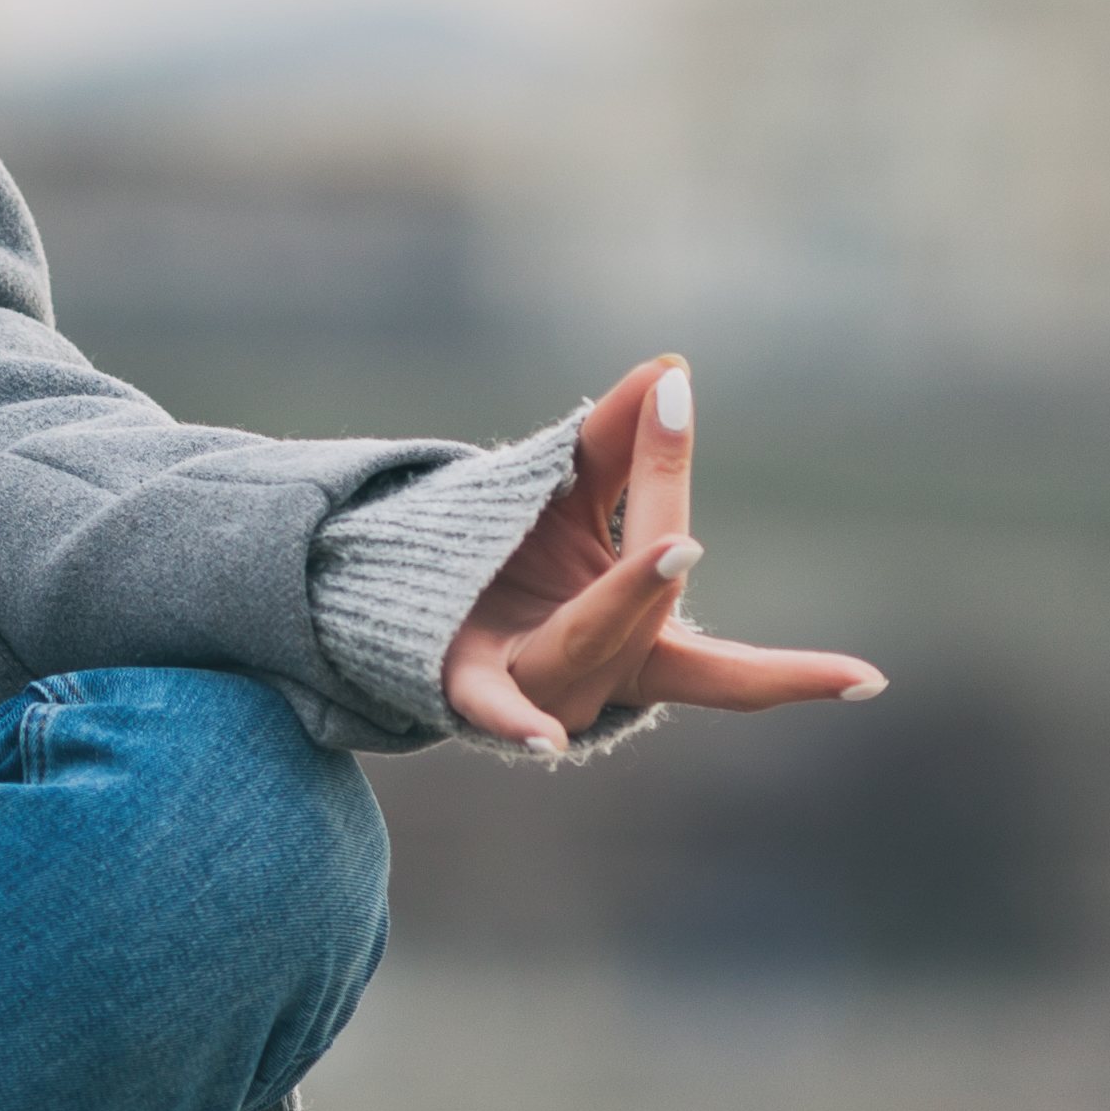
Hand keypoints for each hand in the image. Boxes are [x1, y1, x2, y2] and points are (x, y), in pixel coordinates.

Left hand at [438, 353, 883, 752]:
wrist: (416, 604)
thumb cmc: (517, 558)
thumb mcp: (569, 493)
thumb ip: (620, 442)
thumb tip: (671, 370)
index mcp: (644, 627)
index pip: (679, 569)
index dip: (681, 486)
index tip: (682, 399)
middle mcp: (605, 666)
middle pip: (652, 622)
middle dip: (677, 580)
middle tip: (693, 538)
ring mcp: (539, 678)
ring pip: (588, 641)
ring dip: (620, 603)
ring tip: (668, 553)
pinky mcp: (468, 682)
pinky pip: (495, 706)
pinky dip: (521, 720)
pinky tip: (546, 740)